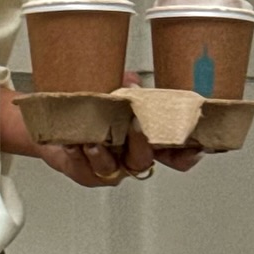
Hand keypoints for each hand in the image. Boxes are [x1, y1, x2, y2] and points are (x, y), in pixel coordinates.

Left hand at [35, 73, 204, 186]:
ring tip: (93, 141)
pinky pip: (83, 170)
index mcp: (146, 139)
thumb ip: (128, 86)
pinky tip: (72, 144)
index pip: (176, 154)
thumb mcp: (116, 92)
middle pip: (143, 161)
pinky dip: (77, 156)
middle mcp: (129, 157)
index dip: (186, 153)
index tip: (193, 146)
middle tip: (135, 127)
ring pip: (110, 169)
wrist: (60, 122)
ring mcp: (108, 168)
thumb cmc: (95, 109)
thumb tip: (130, 80)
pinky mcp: (84, 173)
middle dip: (140, 145)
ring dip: (102, 154)